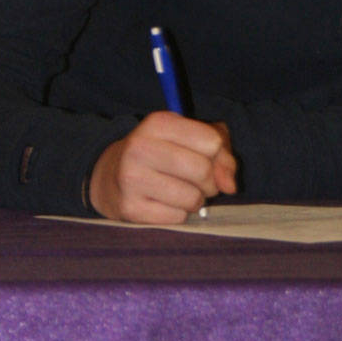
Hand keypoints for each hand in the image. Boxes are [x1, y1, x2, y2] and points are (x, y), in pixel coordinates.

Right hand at [89, 113, 238, 223]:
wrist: (110, 177)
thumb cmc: (162, 154)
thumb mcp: (190, 138)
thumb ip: (222, 153)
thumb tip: (230, 186)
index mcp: (157, 123)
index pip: (211, 141)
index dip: (217, 154)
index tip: (206, 157)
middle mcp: (140, 147)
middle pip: (203, 170)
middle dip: (208, 181)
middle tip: (195, 180)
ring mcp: (132, 179)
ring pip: (192, 198)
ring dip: (194, 200)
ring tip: (179, 191)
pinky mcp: (130, 208)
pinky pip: (177, 217)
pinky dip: (178, 214)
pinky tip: (164, 203)